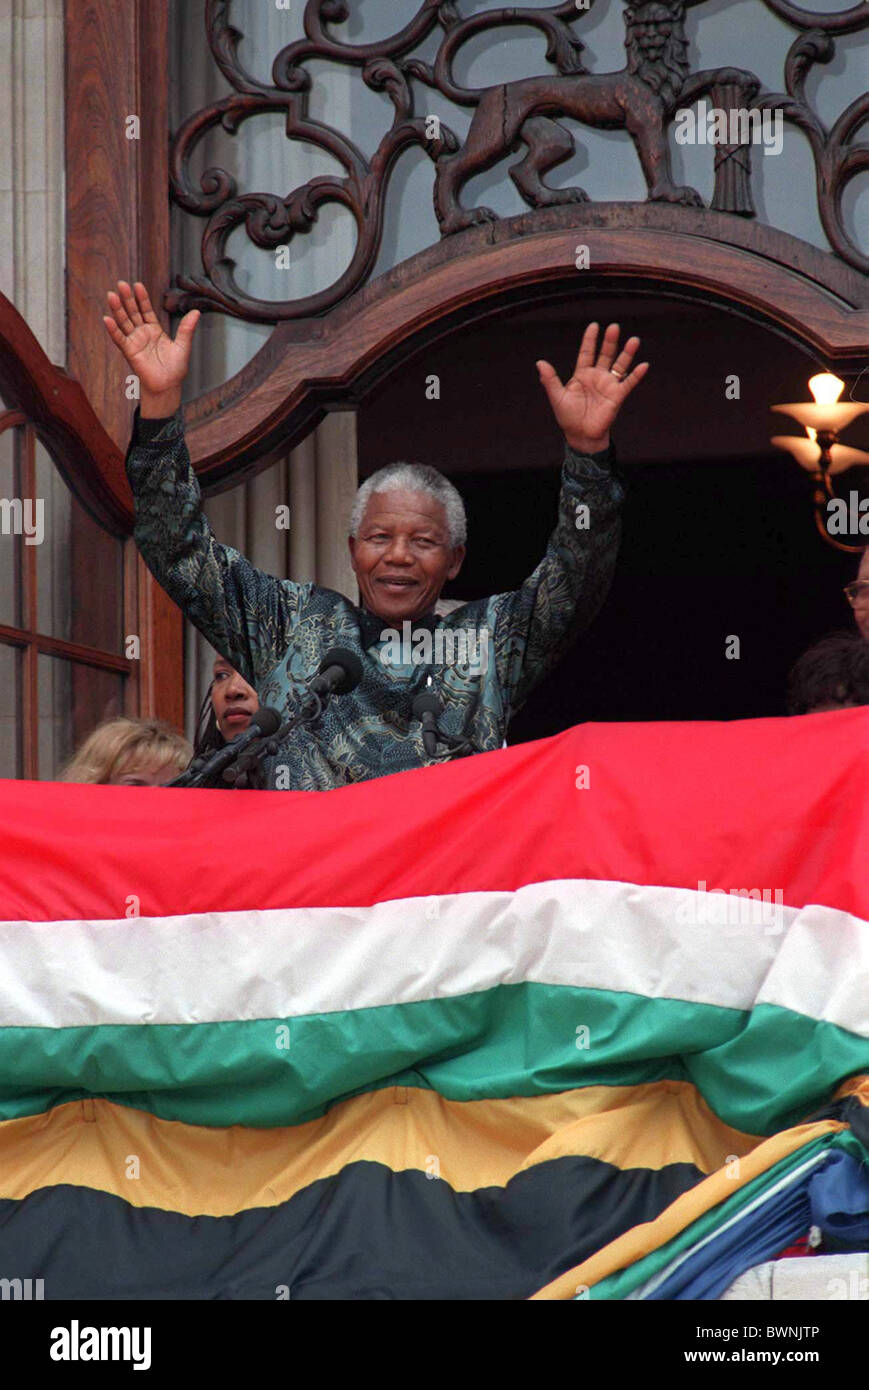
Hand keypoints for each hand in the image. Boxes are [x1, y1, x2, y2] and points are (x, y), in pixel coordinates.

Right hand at [103, 280, 199, 416]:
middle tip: (121, 284)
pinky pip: (119, 339)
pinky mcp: (129, 352)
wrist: (168, 386)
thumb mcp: (183, 346)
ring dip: (117, 309)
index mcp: (154, 330)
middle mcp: (142, 333)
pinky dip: (113, 330)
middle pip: (133, 312)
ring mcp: (134, 342)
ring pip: (124, 322)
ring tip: (111, 295)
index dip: (142, 298)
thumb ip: (187, 329)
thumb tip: (196, 312)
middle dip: (127, 299)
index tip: (137, 285)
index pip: (146, 310)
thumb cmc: (175, 369)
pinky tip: (107, 319)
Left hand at [536, 322, 647, 453]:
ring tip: (634, 340)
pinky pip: (629, 383)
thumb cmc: (568, 416)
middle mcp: (597, 376)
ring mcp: (608, 385)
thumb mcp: (557, 396)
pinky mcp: (617, 396)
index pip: (587, 352)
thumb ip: (550, 379)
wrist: (580, 435)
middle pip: (605, 354)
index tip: (594, 326)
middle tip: (614, 327)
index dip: (590, 339)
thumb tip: (540, 362)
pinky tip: (644, 365)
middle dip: (610, 341)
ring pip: (620, 365)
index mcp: (582, 374)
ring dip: (627, 353)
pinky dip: (637, 375)